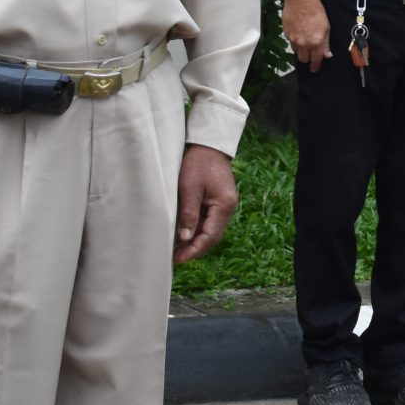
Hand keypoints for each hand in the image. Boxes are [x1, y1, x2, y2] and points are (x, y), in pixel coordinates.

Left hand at [174, 144, 237, 263]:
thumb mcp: (189, 188)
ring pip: (211, 230)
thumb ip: (188, 214)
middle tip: (177, 259)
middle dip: (196, 249)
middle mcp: (228, 207)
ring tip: (178, 250)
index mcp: (224, 205)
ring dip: (196, 241)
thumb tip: (185, 238)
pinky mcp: (219, 201)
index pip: (210, 236)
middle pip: (213, 236)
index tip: (179, 259)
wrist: (209, 144)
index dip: (194, 250)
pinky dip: (198, 230)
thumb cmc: (198, 163)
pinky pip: (209, 221)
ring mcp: (225, 204)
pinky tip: (185, 234)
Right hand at [283, 0, 330, 72]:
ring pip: (296, 52)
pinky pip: (291, 43)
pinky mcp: (286, 34)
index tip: (315, 68)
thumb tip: (327, 55)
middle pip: (303, 59)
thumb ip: (326, 43)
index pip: (316, 60)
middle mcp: (304, 43)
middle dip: (307, 60)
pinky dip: (295, 42)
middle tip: (310, 56)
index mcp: (316, 42)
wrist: (301, 0)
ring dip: (301, 51)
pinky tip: (299, 34)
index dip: (315, 66)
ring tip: (305, 42)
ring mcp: (294, 39)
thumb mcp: (326, 28)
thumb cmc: (315, 11)